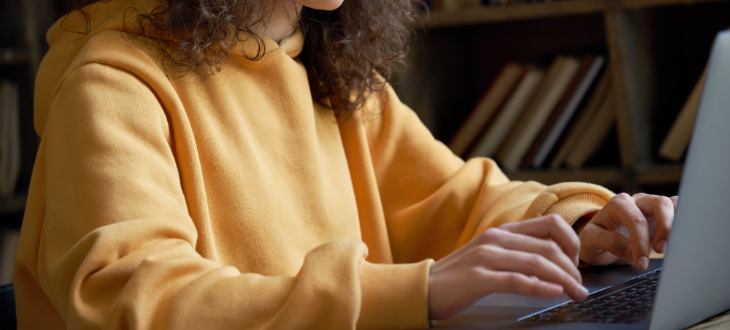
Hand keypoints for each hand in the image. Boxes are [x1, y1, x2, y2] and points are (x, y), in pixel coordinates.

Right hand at [428, 215, 588, 319]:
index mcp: (503, 232)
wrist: (424, 287)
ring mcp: (486, 257)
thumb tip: (553, 264)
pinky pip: (517, 280)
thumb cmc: (460, 276)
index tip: (576, 264)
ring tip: (575, 294)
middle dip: (572, 269)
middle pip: (549, 247)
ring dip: (563, 280)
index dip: (572, 243)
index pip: (550, 224)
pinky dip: (541, 287)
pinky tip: (554, 294)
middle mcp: (497, 240)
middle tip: (580, 287)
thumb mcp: (491, 255)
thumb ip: (518, 253)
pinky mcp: (479, 278)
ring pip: (538, 263)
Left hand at [577, 193, 677, 268]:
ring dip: (676, 226)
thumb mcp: (589, 242)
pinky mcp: (662, 216)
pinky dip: (684, 221)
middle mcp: (636, 202)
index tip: (641, 263)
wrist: (599, 243)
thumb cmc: (593, 241)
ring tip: (671, 247)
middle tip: (661, 251)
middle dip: (665, 229)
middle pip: (660, 204)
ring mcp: (651, 207)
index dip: (641, 242)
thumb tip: (632, 250)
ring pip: (673, 205)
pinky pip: (679, 210)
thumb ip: (608, 242)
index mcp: (618, 205)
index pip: (636, 220)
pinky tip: (682, 236)